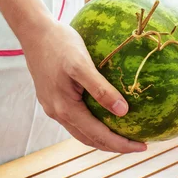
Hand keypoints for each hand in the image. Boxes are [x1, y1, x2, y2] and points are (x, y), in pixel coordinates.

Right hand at [21, 19, 146, 152]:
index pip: (99, 136)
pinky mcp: (54, 99)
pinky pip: (77, 120)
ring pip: (82, 132)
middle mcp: (58, 112)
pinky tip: (106, 119)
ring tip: (126, 138)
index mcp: (66, 108)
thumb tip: (123, 111)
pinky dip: (94, 127)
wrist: (34, 31)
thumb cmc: (60, 44)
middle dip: (115, 146)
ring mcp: (54, 107)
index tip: (143, 147)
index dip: (122, 144)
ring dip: (104, 139)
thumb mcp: (82, 64)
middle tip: (140, 146)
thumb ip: (100, 89)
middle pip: (91, 139)